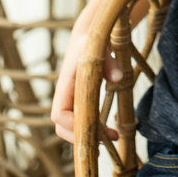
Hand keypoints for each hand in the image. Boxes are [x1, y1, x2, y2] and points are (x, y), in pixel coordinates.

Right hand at [49, 30, 124, 144]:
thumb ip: (109, 63)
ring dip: (90, 135)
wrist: (88, 37)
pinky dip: (94, 129)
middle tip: (108, 139)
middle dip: (82, 137)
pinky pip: (82, 121)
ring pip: (71, 127)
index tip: (93, 128)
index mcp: (66, 85)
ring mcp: (71, 100)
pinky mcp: (80, 101)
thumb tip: (118, 79)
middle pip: (62, 127)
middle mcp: (65, 96)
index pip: (59, 115)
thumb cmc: (92, 42)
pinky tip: (112, 133)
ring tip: (114, 137)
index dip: (72, 126)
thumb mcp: (100, 48)